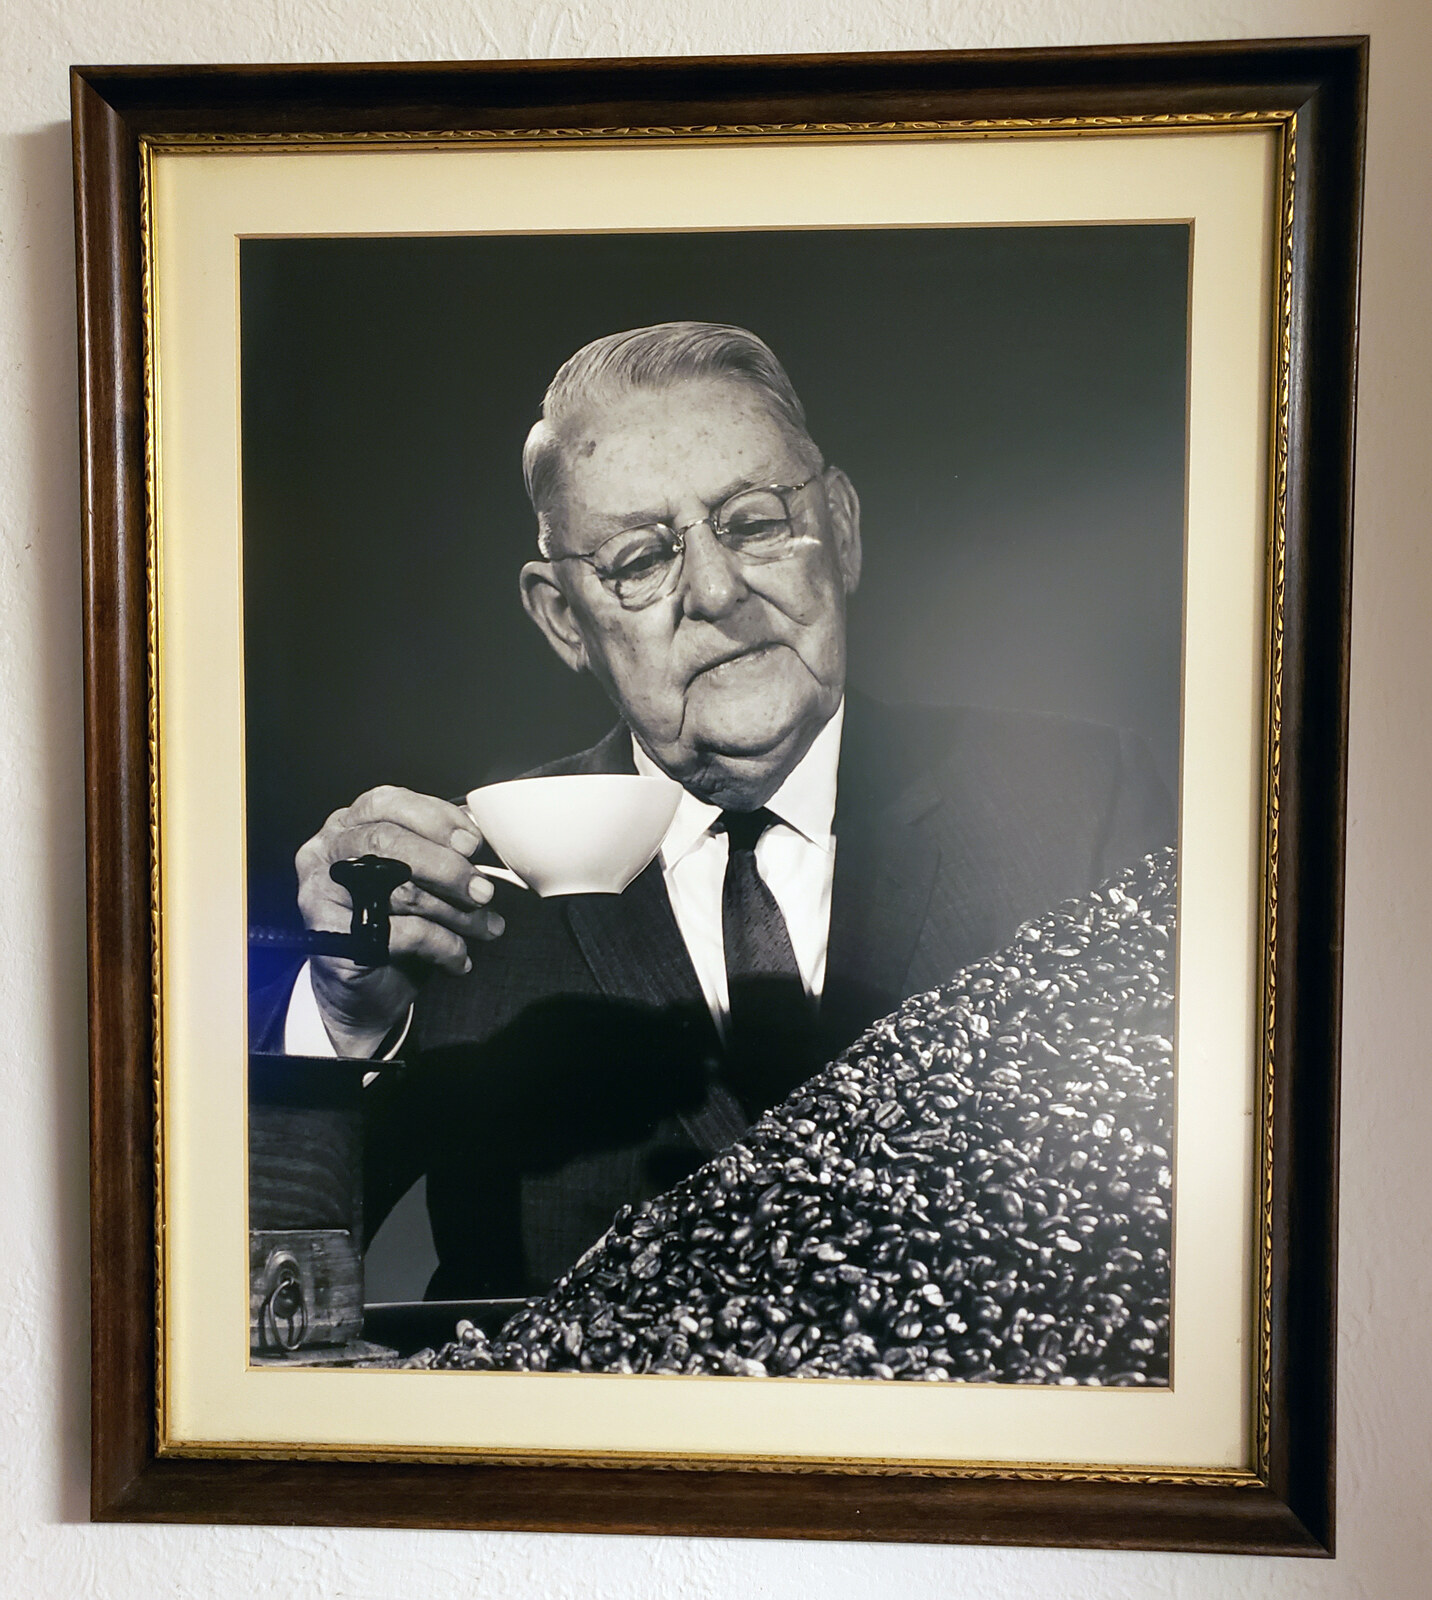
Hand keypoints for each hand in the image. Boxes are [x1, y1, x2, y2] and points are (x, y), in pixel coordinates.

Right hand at [295, 785, 505, 1056]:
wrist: (365, 991)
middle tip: (484, 891)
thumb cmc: (396, 923)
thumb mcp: (419, 877)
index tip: (473, 844)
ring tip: (488, 927)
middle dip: (446, 866)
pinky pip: (401, 933)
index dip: (434, 818)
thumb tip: (478, 835)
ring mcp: (321, 893)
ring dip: (456, 912)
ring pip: (399, 890)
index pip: (386, 802)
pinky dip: (443, 945)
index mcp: (347, 825)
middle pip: (387, 841)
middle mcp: (325, 852)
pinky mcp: (331, 937)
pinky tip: (460, 957)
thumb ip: (439, 848)